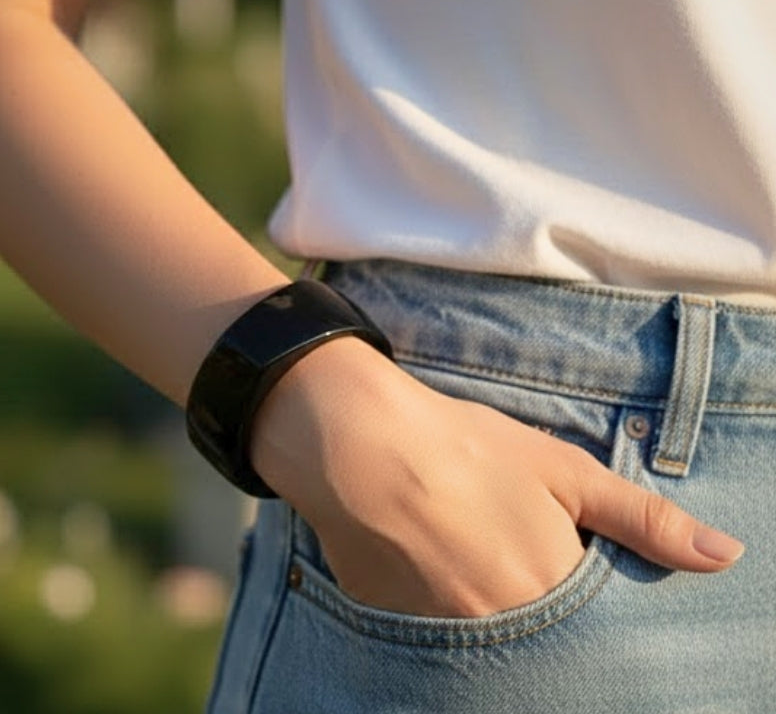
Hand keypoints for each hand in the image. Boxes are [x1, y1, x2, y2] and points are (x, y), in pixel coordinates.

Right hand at [251, 338, 744, 617]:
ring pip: (485, 637)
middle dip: (531, 594)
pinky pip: (431, 630)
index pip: (595, 630)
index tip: (560, 557)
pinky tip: (424, 550)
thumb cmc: (465, 448)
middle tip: (503, 543)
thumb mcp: (562, 471)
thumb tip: (724, 557)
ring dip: (485, 598)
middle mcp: (498, 630)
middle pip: (539, 637)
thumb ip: (642, 520)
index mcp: (549, 594)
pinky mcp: (392, 625)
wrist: (356, 443)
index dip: (582, 592)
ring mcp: (440, 637)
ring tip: (463, 542)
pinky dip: (438, 598)